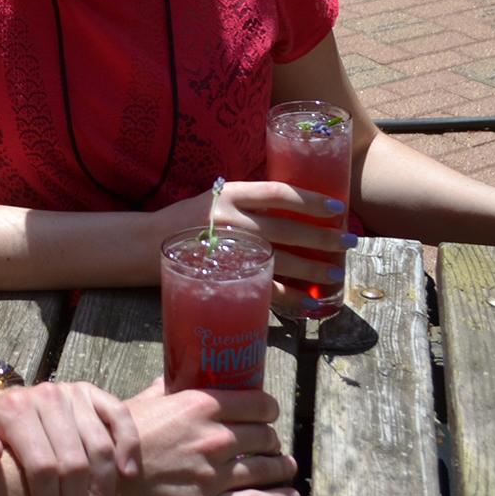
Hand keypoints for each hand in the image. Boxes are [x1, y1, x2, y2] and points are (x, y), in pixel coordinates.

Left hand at [0, 380, 140, 495]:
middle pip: (74, 462)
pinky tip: (128, 474)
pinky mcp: (92, 393)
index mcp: (15, 411)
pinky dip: (128, 444)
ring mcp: (73, 393)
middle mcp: (47, 397)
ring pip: (100, 447)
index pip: (41, 466)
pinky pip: (120, 416)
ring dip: (104, 490)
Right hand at [111, 380, 298, 495]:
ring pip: (266, 468)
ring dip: (282, 467)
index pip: (257, 403)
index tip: (269, 415)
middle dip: (272, 440)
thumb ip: (164, 389)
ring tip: (287, 467)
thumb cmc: (115, 440)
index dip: (268, 410)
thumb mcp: (140, 404)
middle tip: (271, 444)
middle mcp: (214, 437)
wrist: (97, 481)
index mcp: (200, 406)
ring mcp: (214, 473)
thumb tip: (175, 374)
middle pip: (265, 436)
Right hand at [162, 182, 355, 291]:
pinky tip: (310, 302)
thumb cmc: (187, 220)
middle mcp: (232, 219)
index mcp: (232, 193)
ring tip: (337, 274)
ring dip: (313, 269)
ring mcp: (227, 249)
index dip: (311, 199)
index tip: (337, 207)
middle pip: (288, 228)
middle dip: (323, 237)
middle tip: (349, 243)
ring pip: (281, 259)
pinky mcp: (224, 276)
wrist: (144, 243)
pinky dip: (290, 297)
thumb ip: (248, 201)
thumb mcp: (215, 198)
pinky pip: (264, 288)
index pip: (280, 193)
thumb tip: (292, 208)